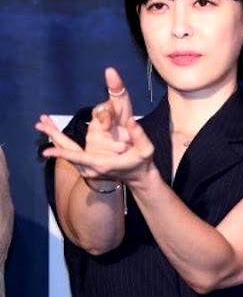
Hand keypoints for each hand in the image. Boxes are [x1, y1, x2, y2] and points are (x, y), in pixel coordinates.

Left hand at [35, 68, 155, 185]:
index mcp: (102, 164)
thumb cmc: (143, 163)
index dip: (62, 154)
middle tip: (39, 124)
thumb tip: (131, 120)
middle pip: (68, 153)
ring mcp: (87, 170)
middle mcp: (91, 169)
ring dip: (55, 138)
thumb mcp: (146, 149)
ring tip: (44, 124)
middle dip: (53, 138)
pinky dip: (62, 144)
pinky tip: (55, 134)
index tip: (46, 151)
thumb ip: (139, 135)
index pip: (79, 158)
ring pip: (67, 153)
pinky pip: (71, 154)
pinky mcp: (87, 168)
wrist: (139, 178)